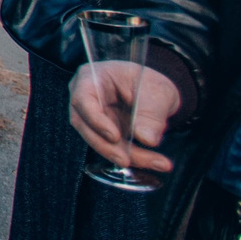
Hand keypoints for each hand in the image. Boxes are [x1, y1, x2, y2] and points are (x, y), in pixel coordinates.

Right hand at [70, 59, 180, 173]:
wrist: (152, 90)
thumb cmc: (148, 81)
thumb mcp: (156, 91)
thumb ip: (151, 113)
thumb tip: (147, 139)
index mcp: (91, 77)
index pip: (83, 99)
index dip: (95, 120)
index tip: (114, 136)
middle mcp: (85, 99)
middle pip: (87, 126)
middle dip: (109, 147)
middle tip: (129, 160)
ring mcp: (92, 118)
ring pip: (100, 142)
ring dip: (127, 155)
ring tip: (156, 162)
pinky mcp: (103, 134)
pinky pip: (114, 149)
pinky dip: (134, 156)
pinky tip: (154, 160)